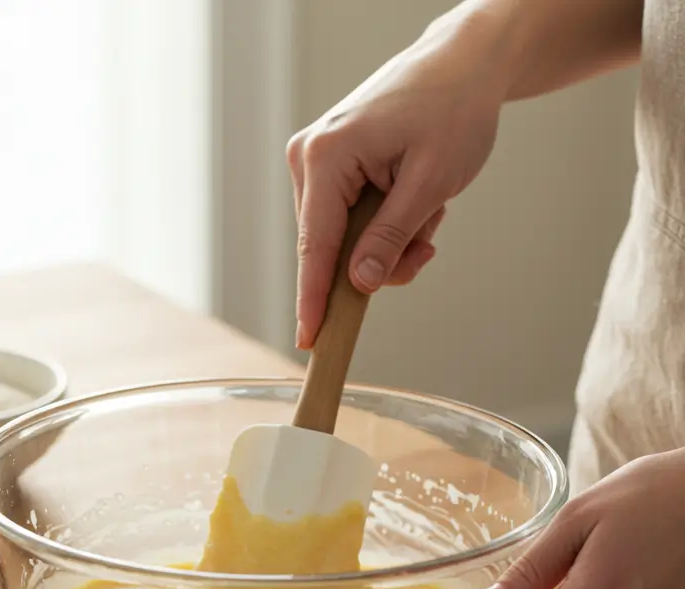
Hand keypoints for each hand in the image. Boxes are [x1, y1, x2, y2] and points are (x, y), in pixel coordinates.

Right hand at [287, 16, 505, 348]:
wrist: (463, 65)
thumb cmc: (454, 110)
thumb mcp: (431, 182)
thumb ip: (391, 238)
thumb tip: (359, 285)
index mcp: (327, 156)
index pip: (314, 246)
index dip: (315, 299)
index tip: (309, 341)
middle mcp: (308, 158)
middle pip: (330, 248)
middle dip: (379, 260)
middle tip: (427, 246)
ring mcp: (315, 162)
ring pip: (342, 240)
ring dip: (389, 240)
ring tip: (428, 210)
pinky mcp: (328, 168)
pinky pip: (349, 221)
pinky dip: (385, 224)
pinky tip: (413, 200)